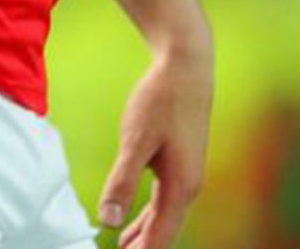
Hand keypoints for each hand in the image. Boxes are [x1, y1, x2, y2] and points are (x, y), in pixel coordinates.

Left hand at [97, 43, 211, 246]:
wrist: (186, 68)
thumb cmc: (161, 101)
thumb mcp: (135, 140)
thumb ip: (122, 181)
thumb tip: (110, 220)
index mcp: (181, 187)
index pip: (161, 236)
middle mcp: (189, 187)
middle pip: (165, 231)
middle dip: (144, 248)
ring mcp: (188, 175)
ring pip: (165, 216)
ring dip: (145, 235)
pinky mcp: (181, 163)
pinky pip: (165, 201)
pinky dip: (149, 215)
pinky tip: (135, 218)